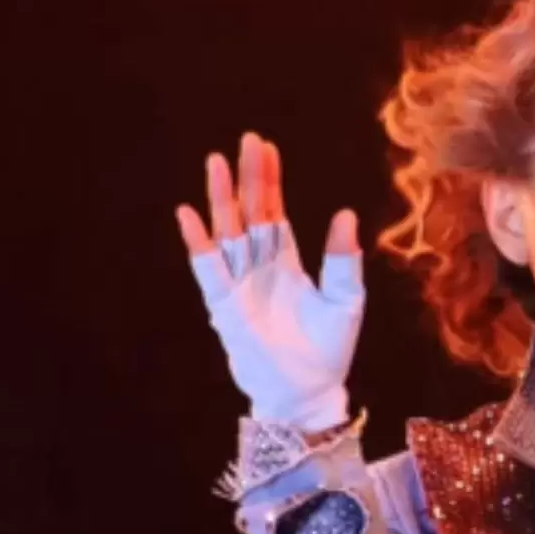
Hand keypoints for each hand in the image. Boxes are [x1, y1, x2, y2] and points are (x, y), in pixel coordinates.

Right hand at [175, 132, 363, 431]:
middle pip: (249, 212)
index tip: (265, 147)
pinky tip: (189, 214)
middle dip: (247, 177)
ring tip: (216, 163)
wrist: (306, 393)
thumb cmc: (328, 351)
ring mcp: (239, 284)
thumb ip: (343, 261)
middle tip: (245, 140)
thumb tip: (345, 213)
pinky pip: (208, 269)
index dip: (269, 180)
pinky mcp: (224, 306)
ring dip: (221, 198)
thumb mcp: (346, 302)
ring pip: (227, 232)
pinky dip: (199, 242)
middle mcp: (259, 266)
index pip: (274, 211)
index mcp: (287, 262)